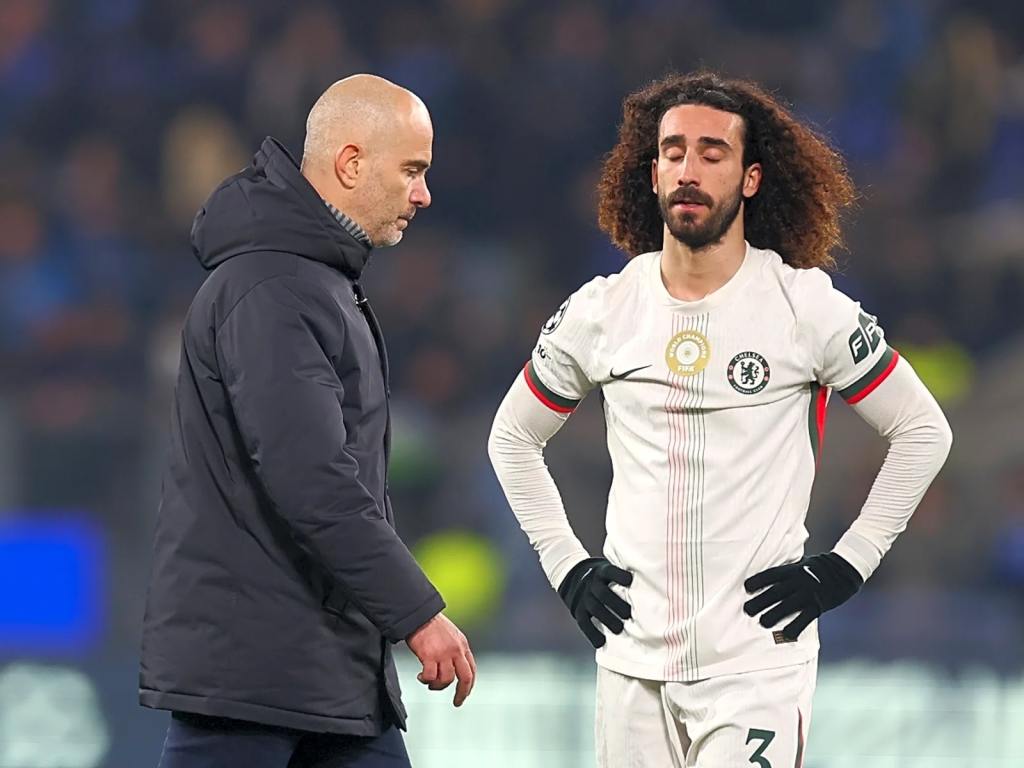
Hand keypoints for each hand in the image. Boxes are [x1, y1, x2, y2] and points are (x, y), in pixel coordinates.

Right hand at [405, 613, 475, 706]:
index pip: (472, 669)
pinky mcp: (430, 656)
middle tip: (457, 701)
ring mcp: (444, 654)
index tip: (465, 693)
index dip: (470, 684)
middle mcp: (456, 650)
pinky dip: (425, 680)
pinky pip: (430, 676)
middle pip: (465, 678)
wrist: (419, 614)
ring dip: (437, 685)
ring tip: (429, 682)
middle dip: (462, 693)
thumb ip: (454, 650)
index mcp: (462, 645)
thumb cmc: (431, 623)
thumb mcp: (451, 635)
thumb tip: (453, 666)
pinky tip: (421, 677)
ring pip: (446, 680)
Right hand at [557, 557, 632, 648]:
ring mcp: (584, 597)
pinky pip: (583, 622)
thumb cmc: (604, 578)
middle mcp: (592, 584)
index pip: (610, 572)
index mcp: (602, 572)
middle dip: (615, 604)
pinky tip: (601, 642)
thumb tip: (652, 585)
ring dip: (607, 619)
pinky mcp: (578, 610)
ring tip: (619, 630)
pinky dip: (592, 633)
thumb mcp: (609, 571)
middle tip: (628, 615)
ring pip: (594, 608)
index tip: (630, 580)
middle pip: (603, 593)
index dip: (619, 575)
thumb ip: (623, 578)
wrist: (573, 578)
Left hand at [743, 552, 863, 640]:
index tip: (746, 588)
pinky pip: (804, 618)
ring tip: (763, 622)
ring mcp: (808, 593)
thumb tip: (768, 580)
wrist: (844, 570)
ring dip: (773, 615)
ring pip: (787, 605)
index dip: (758, 581)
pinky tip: (786, 635)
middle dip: (760, 601)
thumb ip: (786, 572)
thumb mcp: (801, 564)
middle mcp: (798, 581)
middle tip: (747, 610)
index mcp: (792, 570)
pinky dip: (795, 627)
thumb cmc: (818, 568)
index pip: (771, 575)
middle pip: (775, 592)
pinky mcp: (818, 605)